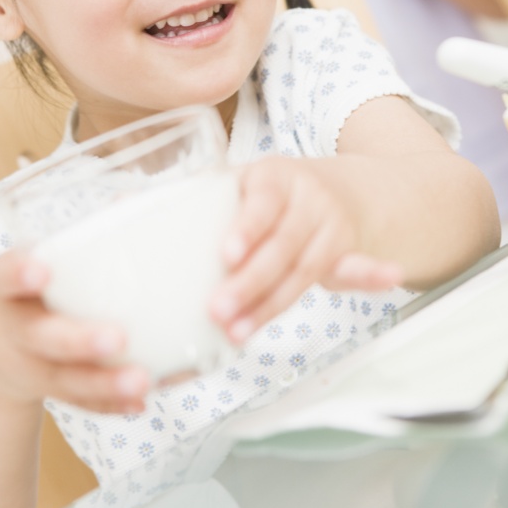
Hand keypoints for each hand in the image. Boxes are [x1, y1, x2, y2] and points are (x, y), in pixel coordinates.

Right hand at [0, 249, 149, 413]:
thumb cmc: (30, 286)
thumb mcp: (38, 258)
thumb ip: (78, 235)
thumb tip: (128, 199)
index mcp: (7, 284)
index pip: (6, 275)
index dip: (21, 274)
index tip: (43, 271)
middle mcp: (12, 326)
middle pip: (41, 336)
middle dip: (78, 340)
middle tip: (117, 338)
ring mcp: (27, 364)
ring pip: (63, 378)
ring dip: (104, 383)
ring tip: (142, 381)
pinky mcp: (47, 391)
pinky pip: (79, 403)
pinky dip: (109, 405)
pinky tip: (139, 403)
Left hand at [209, 157, 401, 343]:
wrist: (335, 187)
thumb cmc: (265, 192)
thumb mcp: (238, 183)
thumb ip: (190, 195)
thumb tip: (121, 203)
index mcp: (273, 176)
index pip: (261, 202)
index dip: (247, 228)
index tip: (227, 253)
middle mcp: (307, 198)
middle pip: (281, 245)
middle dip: (250, 282)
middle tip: (217, 310)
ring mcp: (330, 226)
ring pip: (303, 270)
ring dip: (272, 305)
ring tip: (237, 332)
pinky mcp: (346, 252)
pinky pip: (352, 270)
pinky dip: (370, 275)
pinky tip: (386, 277)